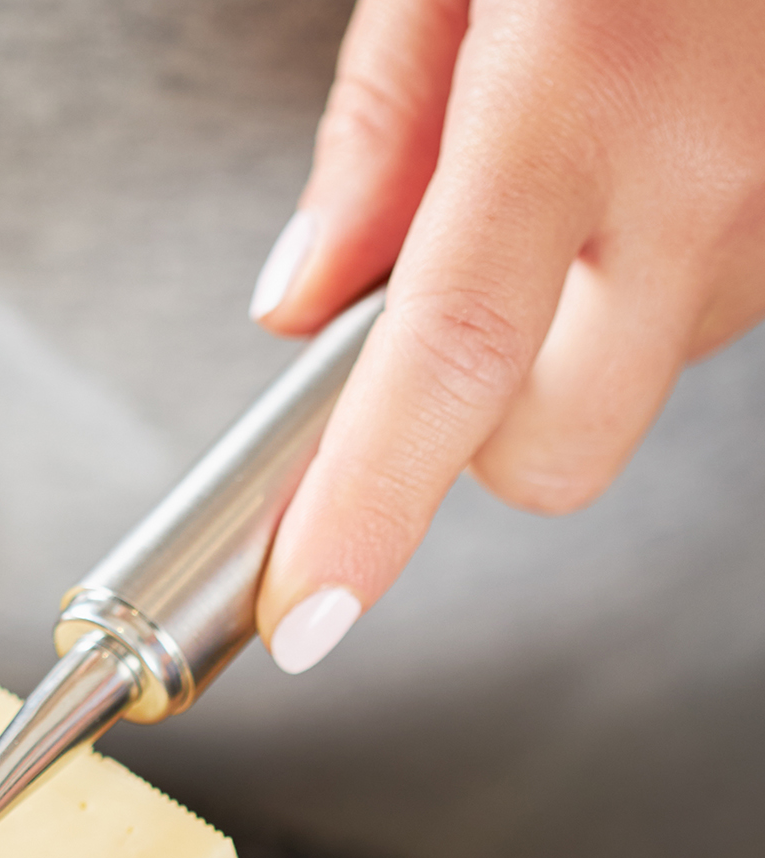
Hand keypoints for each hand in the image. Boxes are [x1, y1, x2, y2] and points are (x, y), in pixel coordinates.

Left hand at [249, 0, 764, 671]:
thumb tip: (302, 309)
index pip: (446, 366)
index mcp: (587, 89)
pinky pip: (708, 314)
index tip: (305, 608)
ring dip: (570, 333)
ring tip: (574, 163)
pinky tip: (650, 158)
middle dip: (469, 432)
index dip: (366, 510)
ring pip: (633, 385)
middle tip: (440, 314)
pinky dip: (649, 280)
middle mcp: (715, 173)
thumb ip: (376, 133)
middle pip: (551, 451)